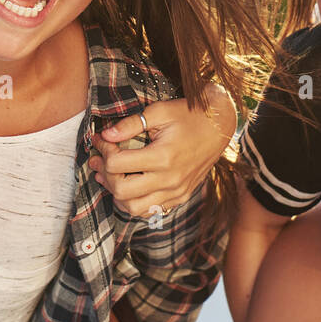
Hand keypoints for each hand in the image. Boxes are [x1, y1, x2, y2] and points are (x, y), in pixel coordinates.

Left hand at [88, 82, 235, 218]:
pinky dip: (134, 201)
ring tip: (111, 175)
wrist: (219, 126)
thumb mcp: (159, 111)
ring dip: (117, 193)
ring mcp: (176, 192)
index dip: (104, 150)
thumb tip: (106, 135)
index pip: (117, 164)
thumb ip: (131, 124)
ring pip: (133, 208)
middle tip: (101, 159)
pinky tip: (129, 184)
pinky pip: (150, 210)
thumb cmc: (190, 115)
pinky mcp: (180, 197)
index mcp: (163, 157)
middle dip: (105, 174)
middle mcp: (170, 180)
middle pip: (121, 191)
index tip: (102, 140)